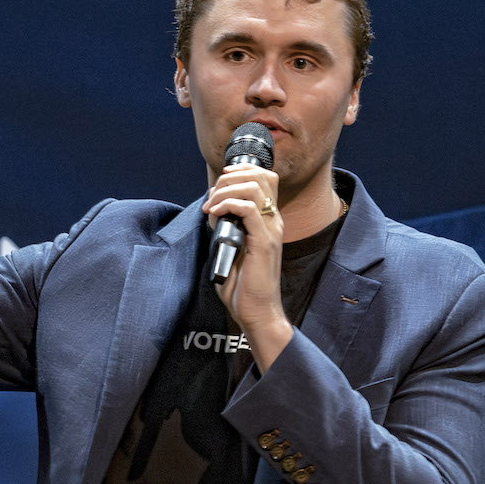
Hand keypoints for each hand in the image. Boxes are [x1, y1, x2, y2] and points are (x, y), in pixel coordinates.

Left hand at [202, 163, 295, 367]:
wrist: (256, 312)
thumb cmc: (243, 286)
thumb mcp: (230, 248)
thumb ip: (225, 227)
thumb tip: (212, 210)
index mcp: (267, 221)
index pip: (265, 179)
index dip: (242, 171)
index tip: (220, 180)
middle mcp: (273, 221)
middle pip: (261, 176)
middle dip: (230, 177)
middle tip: (212, 196)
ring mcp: (270, 231)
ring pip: (254, 188)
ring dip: (226, 190)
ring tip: (211, 206)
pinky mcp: (263, 242)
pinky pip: (248, 209)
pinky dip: (227, 204)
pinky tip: (214, 215)